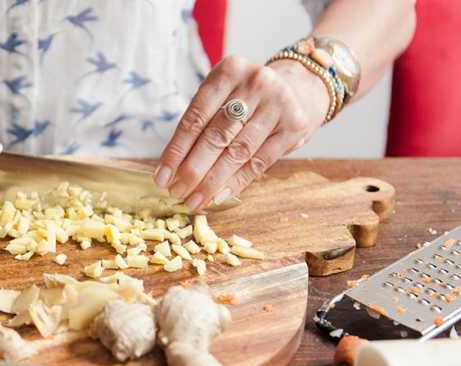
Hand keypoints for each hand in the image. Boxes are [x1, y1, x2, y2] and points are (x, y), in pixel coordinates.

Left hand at [154, 55, 328, 211]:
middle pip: (216, 136)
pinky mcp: (295, 126)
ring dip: (212, 182)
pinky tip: (218, 196)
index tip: (161, 177)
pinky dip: (236, 183)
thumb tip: (171, 170)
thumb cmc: (247, 98)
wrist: (299, 89)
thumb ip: (201, 124)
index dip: (176, 151)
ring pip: (237, 152)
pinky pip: (259, 162)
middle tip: (176, 193)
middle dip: (192, 170)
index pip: (195, 117)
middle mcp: (255, 82)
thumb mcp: (223, 96)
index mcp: (229, 70)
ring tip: (194, 200)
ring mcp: (279, 103)